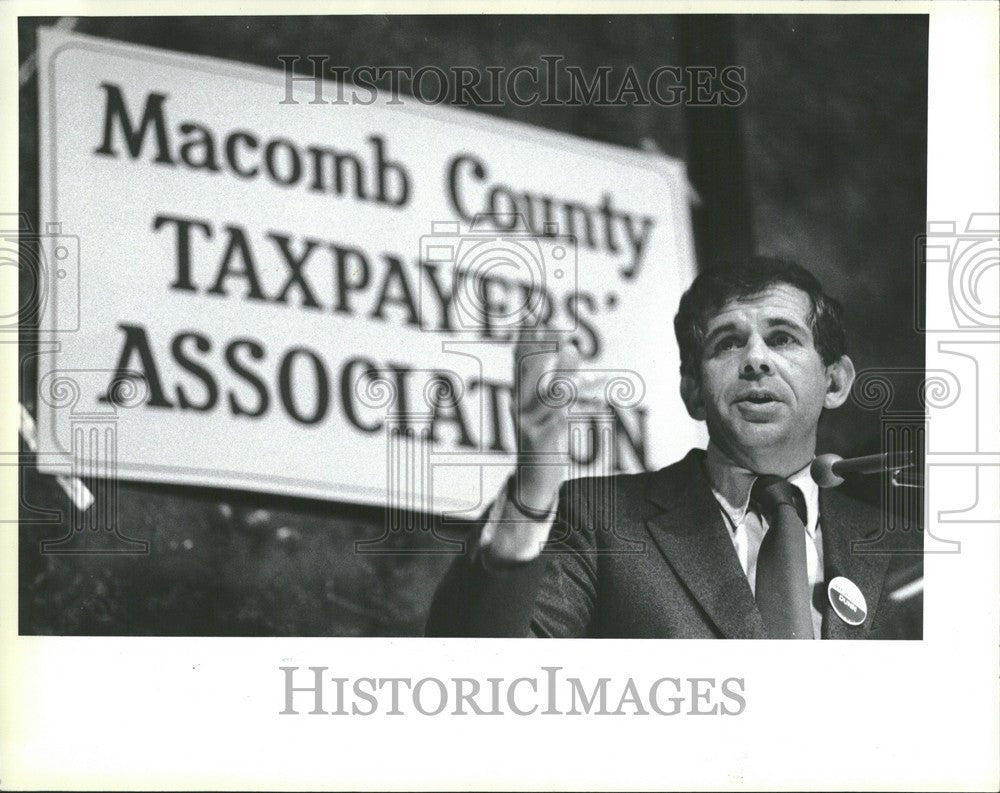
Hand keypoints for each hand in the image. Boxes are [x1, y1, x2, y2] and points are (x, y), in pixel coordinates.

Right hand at [510, 319, 582, 512]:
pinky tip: (592, 401)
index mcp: (519, 398)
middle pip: (529, 372)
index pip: (519, 364)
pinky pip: (561, 418)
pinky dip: (578, 407)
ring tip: (578, 355)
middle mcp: (520, 408)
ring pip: (550, 394)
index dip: (524, 341)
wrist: (533, 481)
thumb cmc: (543, 441)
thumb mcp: (545, 411)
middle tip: (554, 327)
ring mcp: (529, 424)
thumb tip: (572, 349)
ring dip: (566, 373)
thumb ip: (556, 382)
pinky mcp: (542, 440)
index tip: (531, 318)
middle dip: (541, 349)